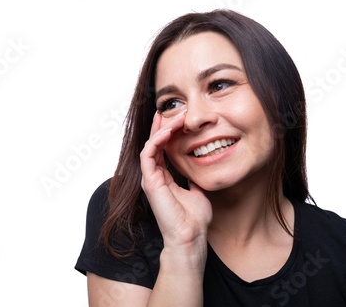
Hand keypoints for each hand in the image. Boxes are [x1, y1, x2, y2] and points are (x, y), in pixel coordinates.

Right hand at [140, 111, 212, 249]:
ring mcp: (150, 177)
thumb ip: (192, 179)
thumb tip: (197, 170)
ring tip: (176, 117)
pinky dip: (157, 140)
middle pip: (155, 144)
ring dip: (162, 129)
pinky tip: (168, 131)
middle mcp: (154, 175)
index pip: (162, 149)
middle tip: (176, 111)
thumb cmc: (194, 218)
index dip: (168, 133)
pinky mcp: (150, 180)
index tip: (177, 118)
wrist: (190, 235)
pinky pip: (148, 153)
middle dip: (164, 126)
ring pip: (151, 145)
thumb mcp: (196, 191)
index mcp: (163, 177)